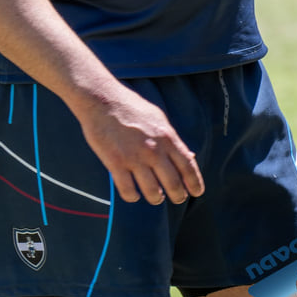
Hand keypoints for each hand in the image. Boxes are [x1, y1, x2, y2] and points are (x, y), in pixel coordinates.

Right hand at [73, 80, 202, 205]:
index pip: (188, 168)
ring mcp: (134, 158)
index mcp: (167, 138)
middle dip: (177, 196)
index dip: (195, 184)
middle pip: (173, 184)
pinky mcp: (115, 162)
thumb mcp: (158, 118)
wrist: (100, 98)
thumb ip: (173, 139)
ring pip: (152, 192)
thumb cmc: (130, 107)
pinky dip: (132, 196)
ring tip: (155, 197)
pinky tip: (133, 194)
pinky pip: (128, 190)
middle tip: (176, 198)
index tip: (196, 193)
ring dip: (156, 198)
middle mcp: (154, 150)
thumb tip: (190, 156)